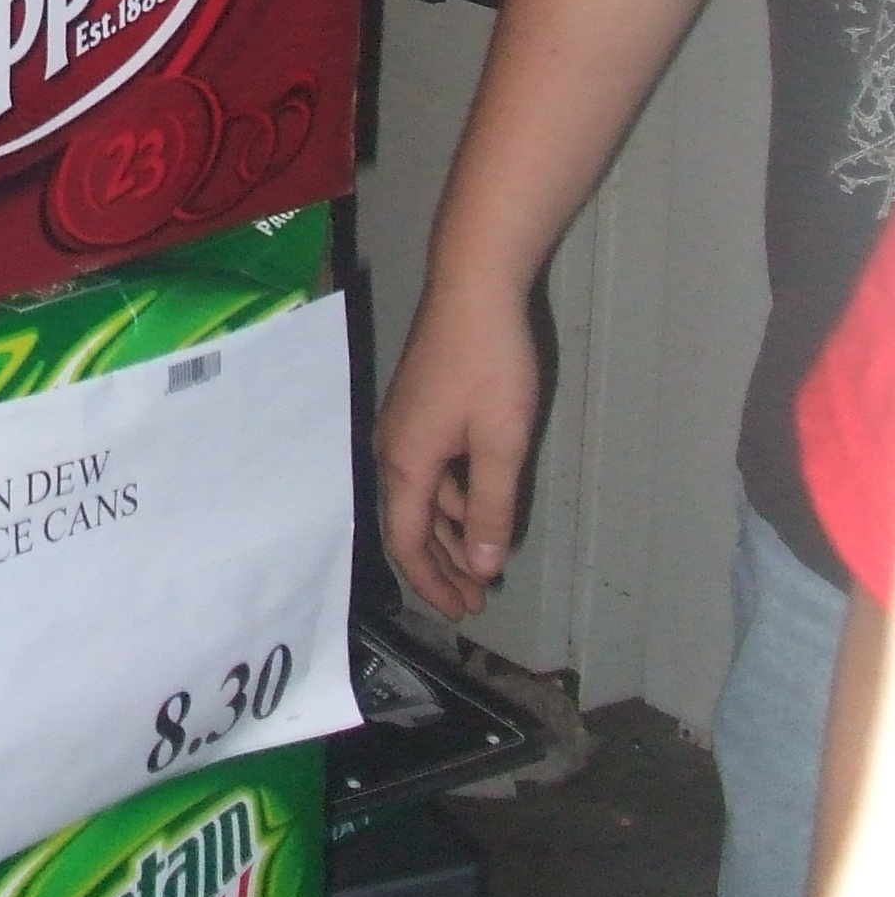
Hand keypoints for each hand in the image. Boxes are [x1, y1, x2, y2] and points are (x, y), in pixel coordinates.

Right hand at [374, 281, 541, 618]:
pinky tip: (480, 506)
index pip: (406, 541)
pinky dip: (452, 500)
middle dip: (441, 566)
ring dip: (450, 535)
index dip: (431, 582)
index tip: (461, 610)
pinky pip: (429, 471)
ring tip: (483, 563)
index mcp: (406, 462)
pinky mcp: (419, 409)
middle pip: (410, 524)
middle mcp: (394, 449)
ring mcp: (404, 427)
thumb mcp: (501, 442)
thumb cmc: (488, 364)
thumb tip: (484, 565)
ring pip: (422, 498)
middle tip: (475, 599)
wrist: (473, 286)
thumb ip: (492, 508)